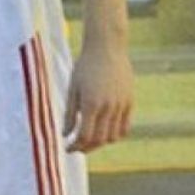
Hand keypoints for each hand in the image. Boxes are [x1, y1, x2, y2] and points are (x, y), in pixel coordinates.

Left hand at [63, 39, 133, 153]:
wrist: (107, 47)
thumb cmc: (85, 65)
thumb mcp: (73, 88)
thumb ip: (70, 113)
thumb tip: (65, 135)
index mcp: (91, 103)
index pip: (84, 136)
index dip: (75, 146)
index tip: (67, 147)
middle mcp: (108, 107)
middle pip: (100, 140)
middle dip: (87, 147)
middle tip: (77, 147)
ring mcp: (121, 105)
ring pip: (113, 136)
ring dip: (101, 142)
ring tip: (90, 139)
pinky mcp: (130, 102)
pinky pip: (125, 127)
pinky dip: (115, 134)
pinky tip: (105, 132)